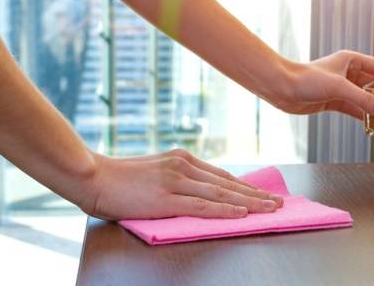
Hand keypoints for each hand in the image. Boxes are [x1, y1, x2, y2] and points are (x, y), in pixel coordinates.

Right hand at [81, 149, 283, 220]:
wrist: (94, 177)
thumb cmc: (122, 178)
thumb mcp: (158, 170)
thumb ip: (180, 178)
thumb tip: (203, 190)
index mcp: (184, 159)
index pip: (223, 177)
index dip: (247, 187)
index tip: (265, 194)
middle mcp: (185, 166)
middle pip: (229, 185)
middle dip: (256, 195)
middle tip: (278, 203)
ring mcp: (176, 181)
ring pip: (222, 195)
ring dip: (250, 203)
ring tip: (270, 209)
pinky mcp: (167, 198)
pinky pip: (202, 206)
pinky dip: (225, 211)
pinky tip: (241, 214)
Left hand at [276, 50, 373, 119]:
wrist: (282, 88)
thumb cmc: (308, 79)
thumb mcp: (339, 87)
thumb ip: (363, 99)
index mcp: (352, 60)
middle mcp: (349, 72)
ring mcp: (342, 87)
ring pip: (365, 98)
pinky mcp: (334, 100)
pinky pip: (354, 108)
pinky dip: (363, 116)